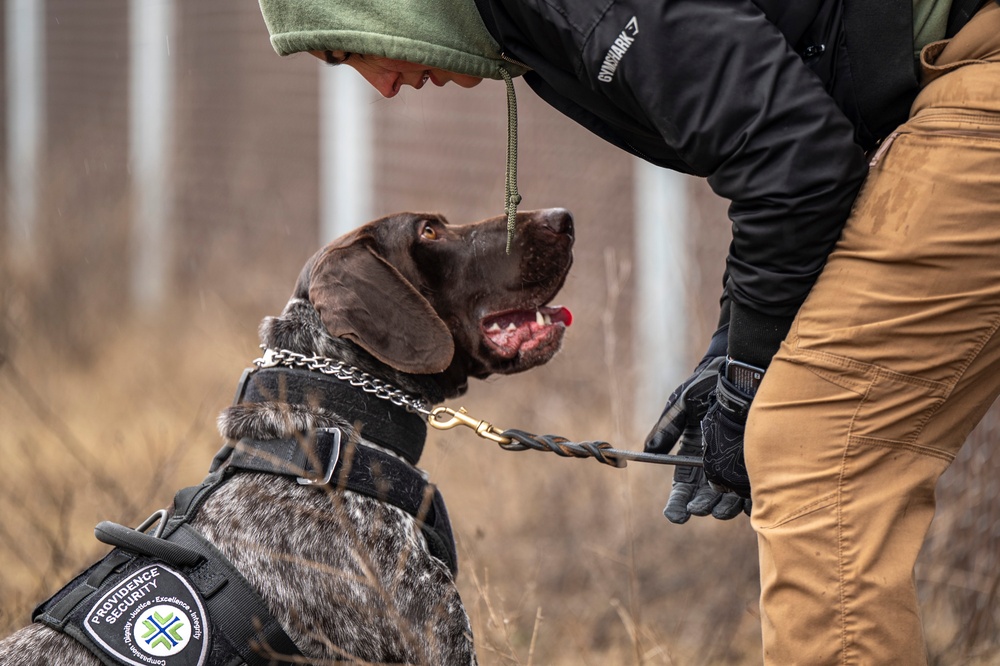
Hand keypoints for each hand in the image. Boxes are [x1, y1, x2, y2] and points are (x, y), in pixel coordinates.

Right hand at [644, 328, 749, 522]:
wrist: (736, 372)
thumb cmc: (704, 386)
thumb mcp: (680, 403)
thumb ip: (667, 427)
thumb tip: (648, 450)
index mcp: (689, 454)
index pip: (681, 486)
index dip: (677, 503)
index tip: (676, 516)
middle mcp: (711, 463)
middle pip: (704, 495)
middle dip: (701, 506)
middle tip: (699, 510)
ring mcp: (734, 462)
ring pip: (728, 495)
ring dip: (724, 507)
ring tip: (721, 511)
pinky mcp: (755, 458)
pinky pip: (753, 484)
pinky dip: (750, 497)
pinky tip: (746, 504)